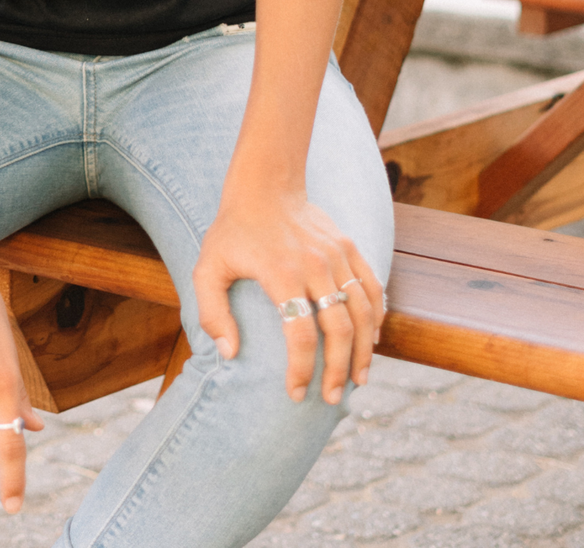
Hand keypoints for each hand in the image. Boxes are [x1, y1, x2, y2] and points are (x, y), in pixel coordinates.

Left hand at [189, 189, 381, 405]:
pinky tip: (372, 341)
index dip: (302, 369)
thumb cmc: (232, 231)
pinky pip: (371, 288)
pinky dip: (376, 317)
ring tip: (359, 381)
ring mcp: (338, 255)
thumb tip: (229, 355)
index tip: (296, 394)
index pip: (300, 334)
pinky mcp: (350, 247)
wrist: (265, 184)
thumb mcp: (207, 269)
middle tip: (331, 399)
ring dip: (364, 350)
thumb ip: (212, 313)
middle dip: (337, 370)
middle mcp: (315, 266)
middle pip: (338, 328)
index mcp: (281, 274)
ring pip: (363, 312)